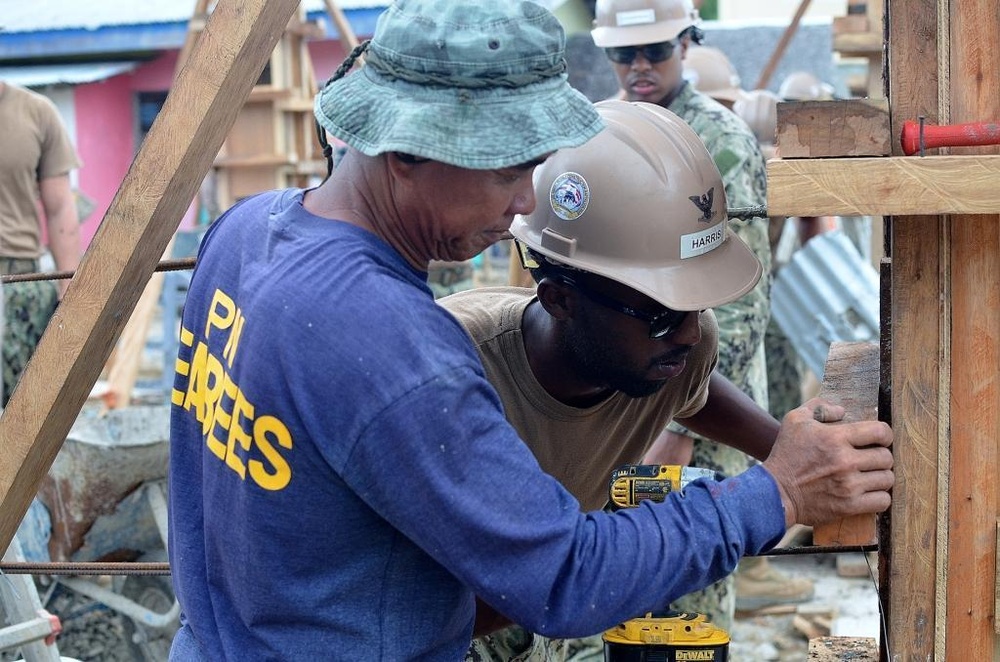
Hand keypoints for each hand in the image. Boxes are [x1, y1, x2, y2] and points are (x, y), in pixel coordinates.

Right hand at [762, 397, 893, 527]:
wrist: (775, 492)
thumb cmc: (785, 454)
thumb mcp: (794, 420)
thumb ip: (819, 407)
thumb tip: (842, 410)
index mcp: (835, 437)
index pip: (880, 431)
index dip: (884, 434)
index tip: (879, 439)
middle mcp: (845, 461)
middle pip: (886, 457)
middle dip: (881, 456)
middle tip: (871, 459)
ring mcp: (849, 485)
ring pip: (887, 479)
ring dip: (881, 477)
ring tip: (870, 476)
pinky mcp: (849, 506)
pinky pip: (882, 501)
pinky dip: (879, 497)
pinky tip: (868, 493)